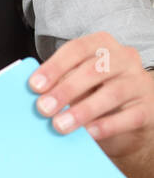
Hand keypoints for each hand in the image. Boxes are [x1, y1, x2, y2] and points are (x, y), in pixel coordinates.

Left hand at [29, 32, 153, 175]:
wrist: (129, 116)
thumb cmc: (96, 91)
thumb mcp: (78, 80)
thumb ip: (60, 81)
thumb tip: (36, 94)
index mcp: (102, 44)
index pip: (76, 49)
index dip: (54, 67)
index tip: (34, 85)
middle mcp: (124, 58)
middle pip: (93, 70)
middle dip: (65, 89)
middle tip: (43, 108)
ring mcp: (140, 82)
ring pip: (112, 93)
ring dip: (83, 110)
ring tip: (60, 125)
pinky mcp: (150, 108)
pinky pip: (130, 116)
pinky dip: (107, 125)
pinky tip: (88, 133)